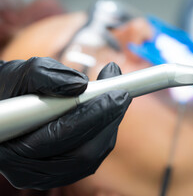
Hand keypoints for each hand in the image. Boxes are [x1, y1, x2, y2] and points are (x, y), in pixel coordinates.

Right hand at [0, 57, 130, 189]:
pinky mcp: (63, 170)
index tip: (116, 92)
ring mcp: (48, 175)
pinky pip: (92, 154)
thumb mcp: (18, 75)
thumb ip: (45, 76)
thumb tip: (81, 85)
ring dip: (110, 124)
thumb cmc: (7, 92)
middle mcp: (30, 172)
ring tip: (117, 95)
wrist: (2, 109)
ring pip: (93, 156)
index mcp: (12, 151)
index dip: (93, 114)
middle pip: (84, 154)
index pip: (61, 136)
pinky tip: (108, 108)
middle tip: (123, 93)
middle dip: (108, 120)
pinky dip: (105, 129)